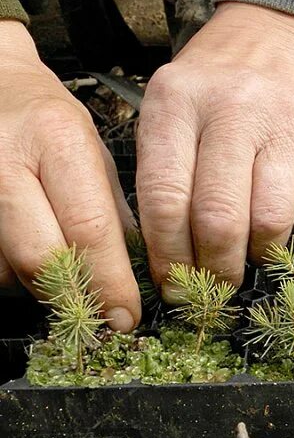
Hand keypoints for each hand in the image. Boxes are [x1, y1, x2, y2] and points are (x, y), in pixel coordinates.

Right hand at [0, 20, 139, 330]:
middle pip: (40, 257)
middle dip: (75, 296)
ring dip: (39, 287)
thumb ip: (112, 210)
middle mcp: (6, 162)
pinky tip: (28, 255)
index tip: (126, 315)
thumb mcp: (93, 151)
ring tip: (62, 270)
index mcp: (58, 140)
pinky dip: (11, 274)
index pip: (89, 228)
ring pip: (6, 271)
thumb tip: (136, 274)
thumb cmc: (48, 122)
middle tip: (98, 312)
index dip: (109, 282)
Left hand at [137, 2, 293, 301]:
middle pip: (220, 219)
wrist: (274, 34)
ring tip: (255, 248)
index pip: (165, 200)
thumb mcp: (170, 112)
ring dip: (262, 252)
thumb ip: (164, 175)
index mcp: (177, 103)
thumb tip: (175, 265)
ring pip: (273, 220)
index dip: (169, 257)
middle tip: (218, 283)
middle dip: (217, 269)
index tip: (175, 285)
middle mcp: (234, 108)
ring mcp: (288, 119)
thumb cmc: (213, 88)